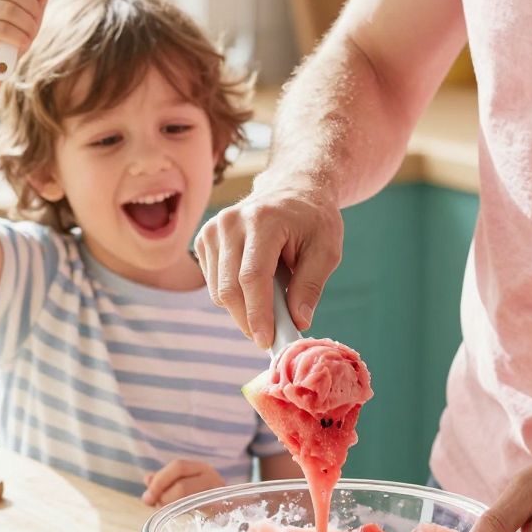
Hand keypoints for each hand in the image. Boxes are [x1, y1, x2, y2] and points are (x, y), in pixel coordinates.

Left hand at [142, 458, 225, 506]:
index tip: (147, 498)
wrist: (227, 513)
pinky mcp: (221, 510)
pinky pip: (199, 512)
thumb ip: (162, 482)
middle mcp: (212, 477)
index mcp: (200, 468)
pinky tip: (176, 516)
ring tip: (165, 511)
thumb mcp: (179, 486)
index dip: (159, 480)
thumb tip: (148, 479)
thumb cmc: (198, 499)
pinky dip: (183, 514)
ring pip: (189, 500)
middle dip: (163, 497)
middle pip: (182, 485)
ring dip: (171, 506)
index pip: (178, 466)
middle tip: (155, 506)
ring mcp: (218, 494)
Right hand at [195, 182, 343, 348]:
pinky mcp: (205, 239)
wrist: (292, 190)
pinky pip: (214, 284)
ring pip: (219, 290)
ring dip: (243, 310)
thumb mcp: (326, 250)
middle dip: (249, 320)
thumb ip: (311, 285)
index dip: (258, 313)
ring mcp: (213, 229)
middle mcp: (231, 223)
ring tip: (270, 305)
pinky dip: (234, 296)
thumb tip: (298, 321)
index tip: (266, 341)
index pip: (252, 277)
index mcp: (263, 221)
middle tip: (269, 338)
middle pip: (230, 288)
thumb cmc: (313, 220)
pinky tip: (254, 286)